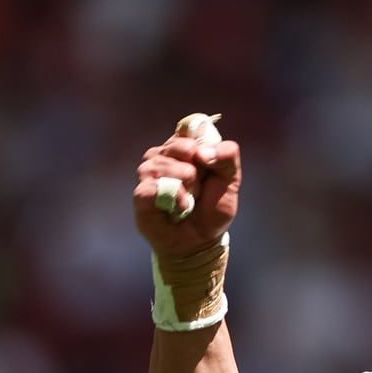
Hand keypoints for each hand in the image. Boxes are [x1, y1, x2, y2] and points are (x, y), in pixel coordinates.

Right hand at [133, 133, 242, 256]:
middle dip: (197, 170)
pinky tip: (179, 209)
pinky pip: (155, 187)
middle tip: (199, 189)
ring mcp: (148, 173)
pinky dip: (174, 199)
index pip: (190, 131)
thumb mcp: (231, 180)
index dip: (202, 147)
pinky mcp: (140, 194)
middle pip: (181, 147)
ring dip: (187, 187)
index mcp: (183, 148)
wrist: (201, 241)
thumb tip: (201, 152)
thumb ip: (227, 156)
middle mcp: (162, 156)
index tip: (208, 165)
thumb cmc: (212, 209)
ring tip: (189, 202)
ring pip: (167, 166)